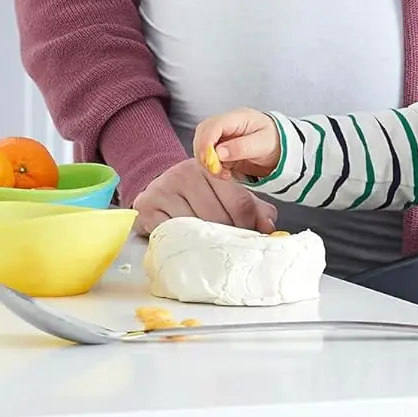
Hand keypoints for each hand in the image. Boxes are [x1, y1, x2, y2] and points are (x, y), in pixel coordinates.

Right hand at [131, 157, 276, 237]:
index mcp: (212, 167)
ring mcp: (164, 188)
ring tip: (211, 248)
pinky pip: (171, 233)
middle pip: (218, 216)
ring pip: (195, 227)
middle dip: (228, 236)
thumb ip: (254, 207)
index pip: (239, 201)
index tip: (252, 238)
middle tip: (231, 248)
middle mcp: (186, 172)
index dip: (249, 224)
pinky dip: (182, 244)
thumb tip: (269, 227)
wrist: (161, 189)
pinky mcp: (148, 206)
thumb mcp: (229, 195)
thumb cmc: (200, 195)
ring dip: (206, 243)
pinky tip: (188, 245)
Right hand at [192, 109, 281, 181]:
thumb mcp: (263, 144)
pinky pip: (209, 156)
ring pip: (202, 144)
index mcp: (238, 117)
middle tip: (215, 170)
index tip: (211, 161)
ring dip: (207, 161)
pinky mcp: (222, 148)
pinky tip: (225, 173)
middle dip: (203, 152)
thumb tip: (217, 152)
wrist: (283, 149)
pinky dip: (212, 166)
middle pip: (203, 133)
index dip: (206, 143)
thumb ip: (241, 147)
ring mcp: (223, 136)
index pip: (213, 125)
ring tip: (223, 173)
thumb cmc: (276, 141)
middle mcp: (227, 124)